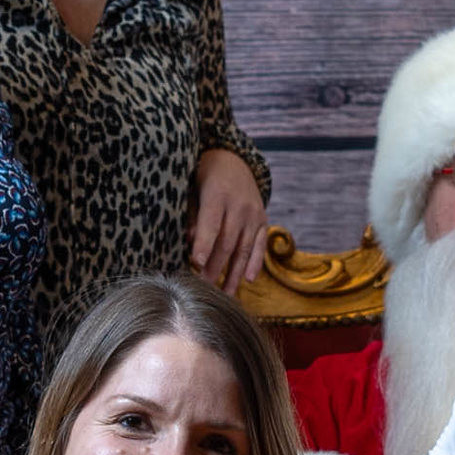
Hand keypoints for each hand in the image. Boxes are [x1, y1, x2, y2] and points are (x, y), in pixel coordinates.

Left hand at [190, 147, 269, 291]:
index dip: (204, 245)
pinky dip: (255, 263)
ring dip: (234, 273)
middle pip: (227, 241)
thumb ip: (193, 215)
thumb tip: (192, 243)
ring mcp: (254, 213)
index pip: (211, 224)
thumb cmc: (204, 177)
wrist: (232, 159)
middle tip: (204, 288)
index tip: (196, 265)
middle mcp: (240, 205)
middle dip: (216, 266)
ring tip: (225, 294)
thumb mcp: (193, 188)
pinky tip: (249, 280)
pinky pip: (260, 245)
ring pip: (243, 248)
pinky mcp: (262, 220)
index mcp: (218, 194)